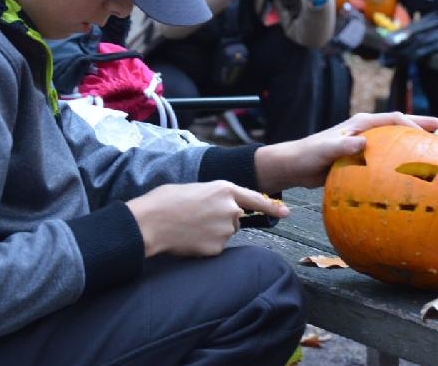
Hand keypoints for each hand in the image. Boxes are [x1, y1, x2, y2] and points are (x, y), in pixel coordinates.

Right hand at [127, 181, 289, 256]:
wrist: (151, 222)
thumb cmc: (166, 201)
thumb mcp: (195, 189)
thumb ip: (214, 196)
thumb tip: (217, 207)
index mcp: (225, 189)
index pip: (255, 199)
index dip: (272, 207)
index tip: (287, 213)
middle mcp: (231, 209)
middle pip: (236, 219)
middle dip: (221, 220)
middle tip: (196, 218)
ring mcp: (226, 230)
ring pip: (225, 234)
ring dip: (212, 233)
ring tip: (189, 227)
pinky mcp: (217, 248)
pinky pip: (215, 248)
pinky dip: (204, 246)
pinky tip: (189, 239)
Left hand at [254, 112, 437, 193]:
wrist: (296, 166)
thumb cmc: (308, 156)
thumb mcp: (325, 150)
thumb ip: (342, 144)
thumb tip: (362, 142)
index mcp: (362, 123)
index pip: (396, 119)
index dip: (415, 125)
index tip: (433, 136)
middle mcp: (368, 128)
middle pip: (404, 123)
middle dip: (429, 125)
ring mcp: (368, 141)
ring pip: (401, 138)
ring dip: (421, 140)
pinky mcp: (365, 155)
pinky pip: (392, 155)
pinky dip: (407, 159)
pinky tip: (418, 172)